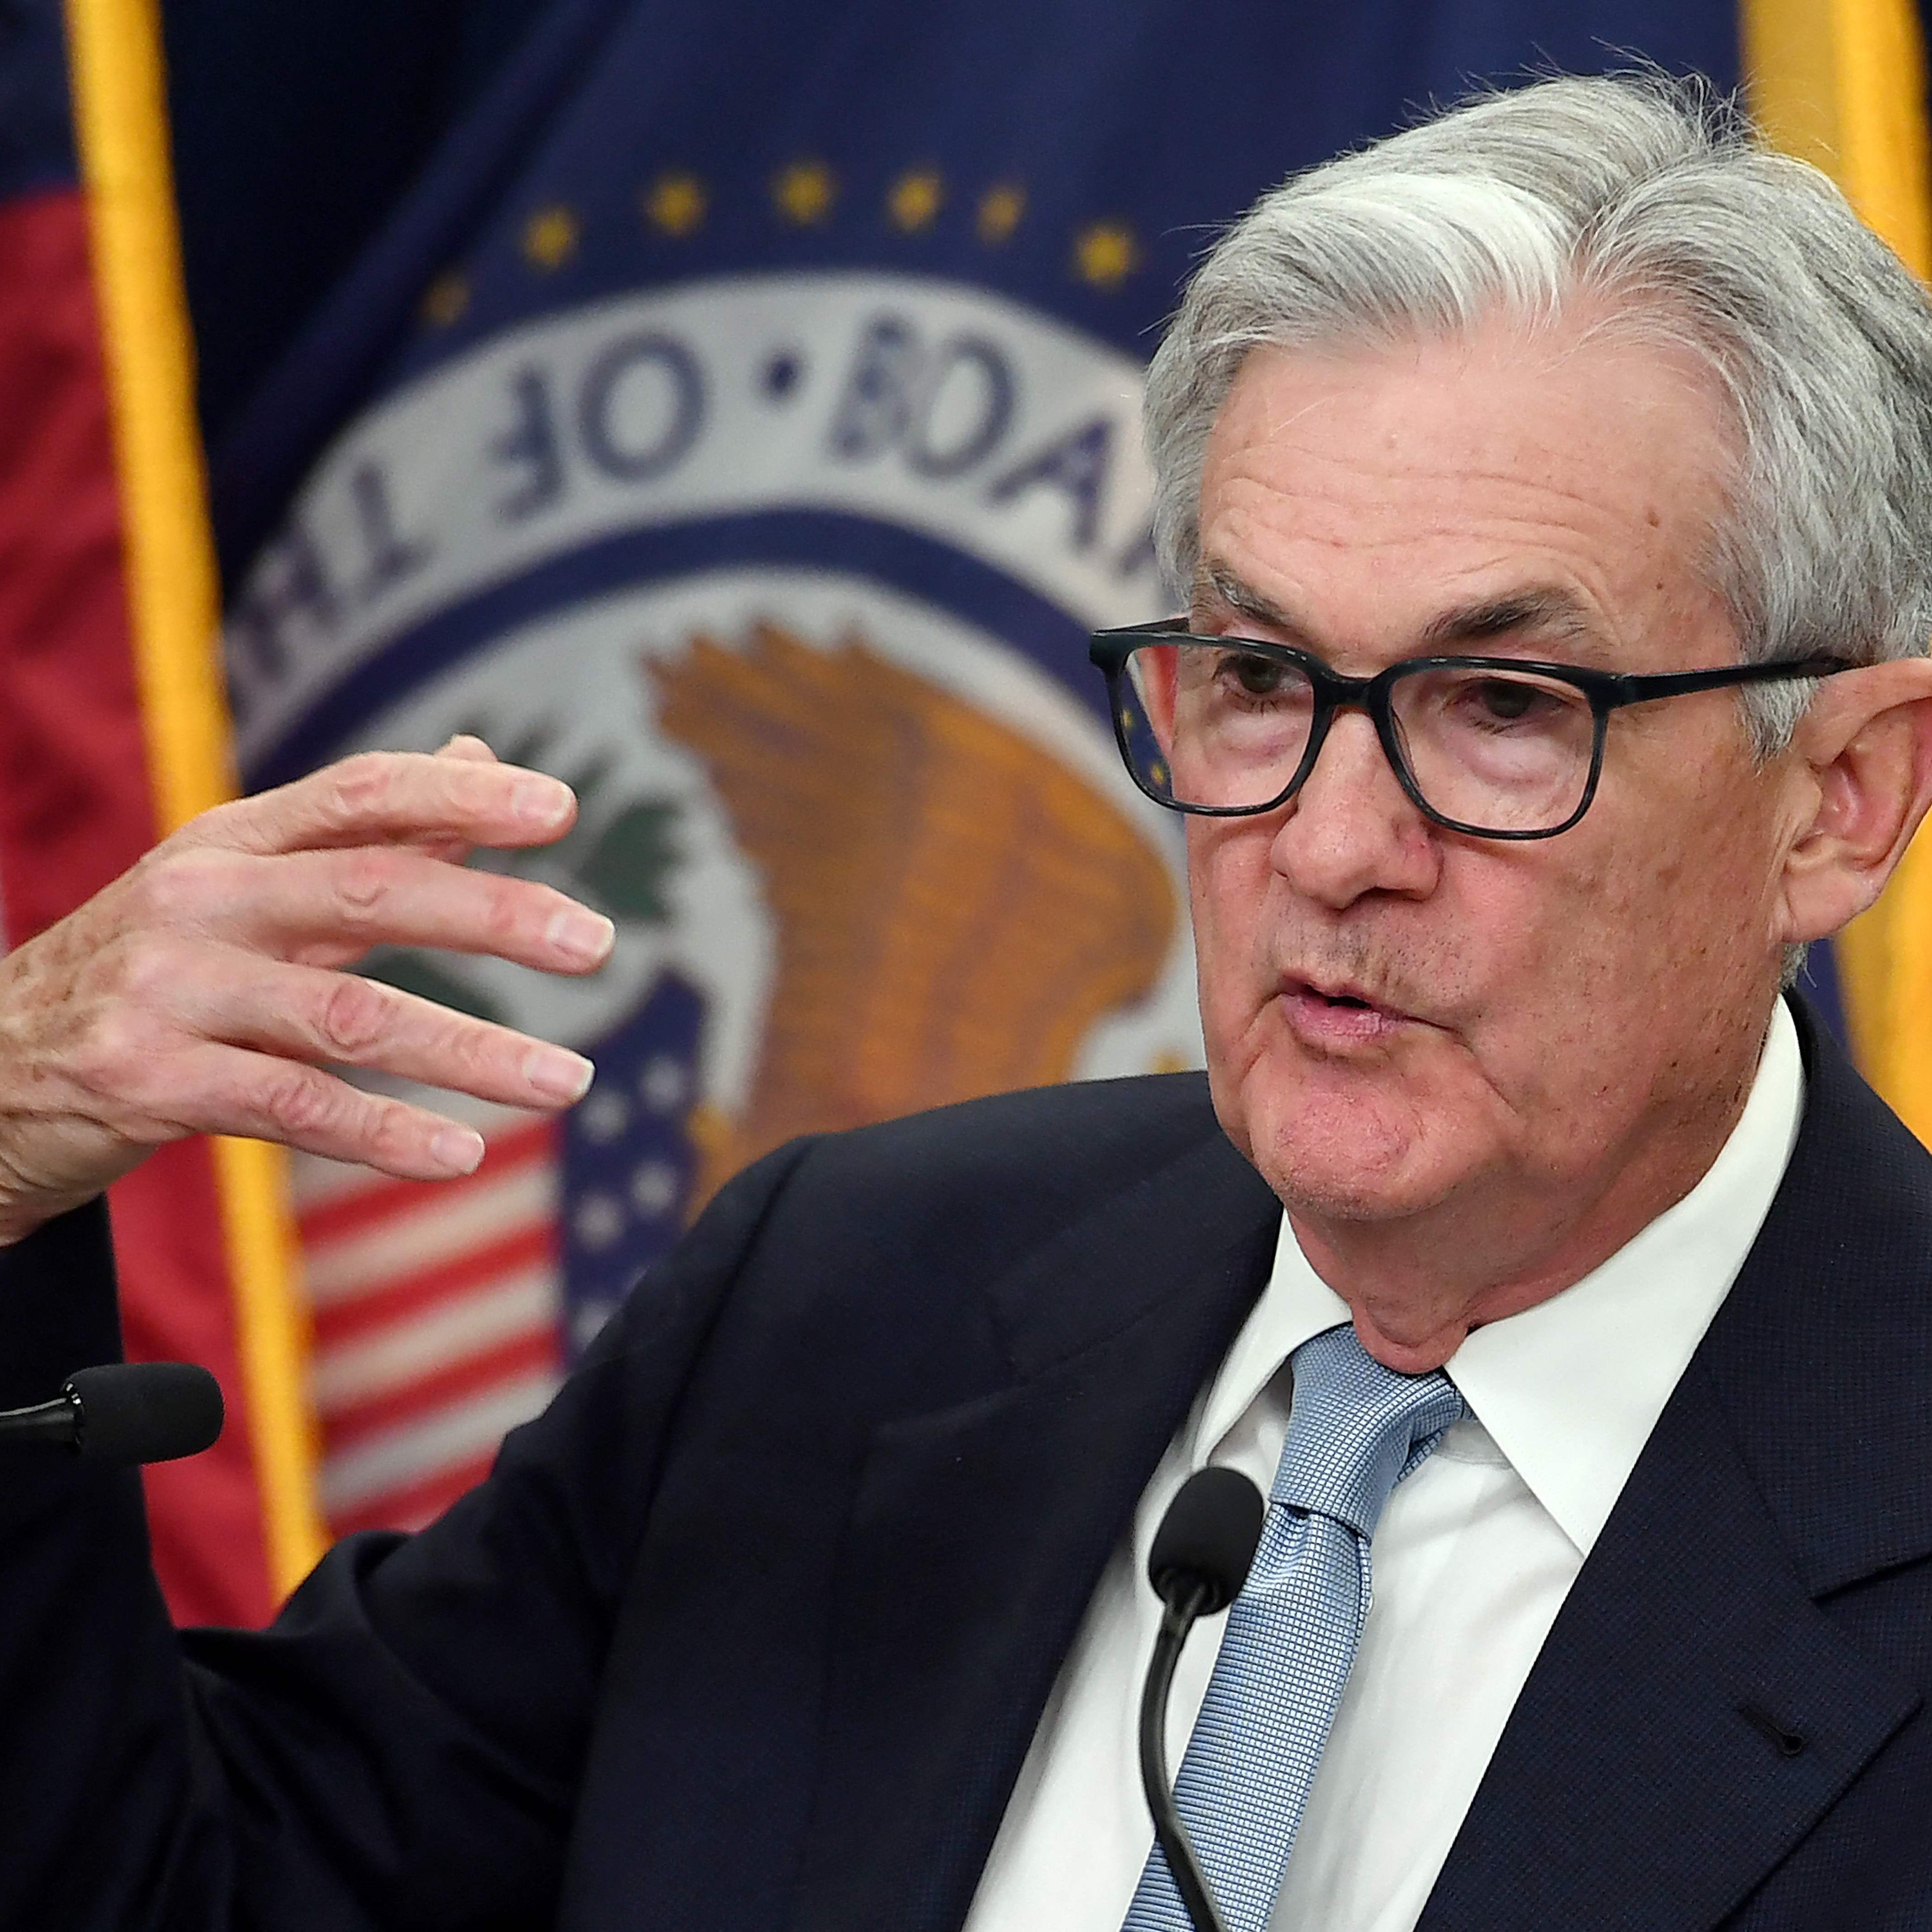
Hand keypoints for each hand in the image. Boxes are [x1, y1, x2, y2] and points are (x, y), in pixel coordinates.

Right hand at [0, 738, 614, 1244]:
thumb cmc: (151, 967)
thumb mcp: (243, 883)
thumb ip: (364, 833)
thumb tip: (476, 759)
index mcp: (231, 840)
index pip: (361, 795)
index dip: (462, 795)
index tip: (560, 807)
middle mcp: (199, 898)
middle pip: (369, 891)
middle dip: (494, 915)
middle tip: (597, 943)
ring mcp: (167, 990)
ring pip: (349, 1015)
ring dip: (472, 1052)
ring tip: (570, 1081)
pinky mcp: (146, 1081)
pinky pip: (293, 1107)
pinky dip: (385, 1134)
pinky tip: (462, 1153)